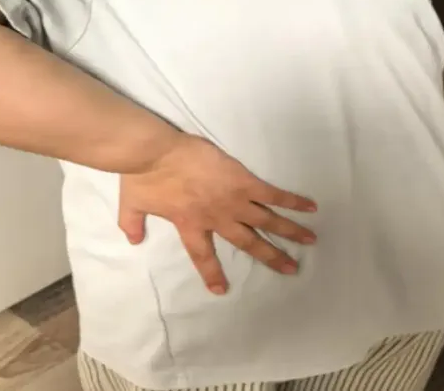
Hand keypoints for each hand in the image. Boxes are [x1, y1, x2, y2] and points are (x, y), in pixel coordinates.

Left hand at [118, 134, 316, 294]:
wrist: (155, 152)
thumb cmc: (142, 176)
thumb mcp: (132, 204)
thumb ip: (132, 223)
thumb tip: (132, 240)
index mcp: (191, 225)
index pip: (203, 256)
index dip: (212, 273)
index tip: (221, 290)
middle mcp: (217, 218)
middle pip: (248, 243)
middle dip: (271, 256)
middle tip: (291, 269)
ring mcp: (233, 200)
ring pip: (267, 221)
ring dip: (290, 232)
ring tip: (310, 241)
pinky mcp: (244, 180)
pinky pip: (271, 194)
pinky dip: (291, 201)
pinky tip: (310, 207)